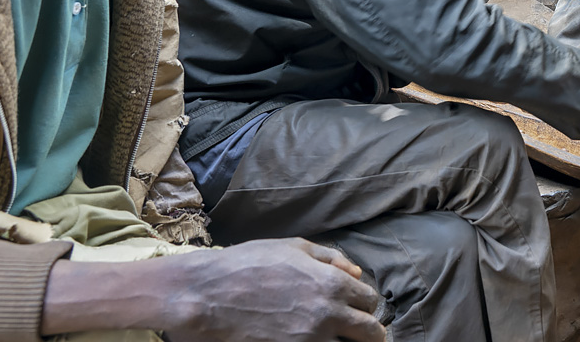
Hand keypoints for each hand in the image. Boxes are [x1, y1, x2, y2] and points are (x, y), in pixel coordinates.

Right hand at [162, 239, 384, 341]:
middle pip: (371, 334)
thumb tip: (356, 272)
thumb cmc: (248, 264)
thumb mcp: (293, 248)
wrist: (207, 295)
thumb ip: (330, 258)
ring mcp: (310, 341)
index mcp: (332, 284)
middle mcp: (328, 316)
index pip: (370, 301)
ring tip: (334, 336)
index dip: (364, 303)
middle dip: (369, 331)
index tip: (355, 306)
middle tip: (356, 331)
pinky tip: (313, 340)